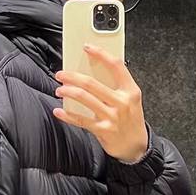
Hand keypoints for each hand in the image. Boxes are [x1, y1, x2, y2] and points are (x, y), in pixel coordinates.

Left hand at [52, 43, 148, 161]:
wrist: (136, 147)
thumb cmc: (130, 120)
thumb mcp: (130, 100)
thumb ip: (115, 87)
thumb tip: (91, 72)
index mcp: (130, 90)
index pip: (116, 65)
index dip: (100, 54)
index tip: (87, 47)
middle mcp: (122, 102)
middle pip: (92, 83)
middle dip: (72, 76)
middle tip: (61, 74)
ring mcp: (112, 116)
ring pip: (84, 98)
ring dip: (68, 91)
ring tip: (59, 89)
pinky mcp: (103, 130)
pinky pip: (80, 120)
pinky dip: (67, 115)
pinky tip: (59, 111)